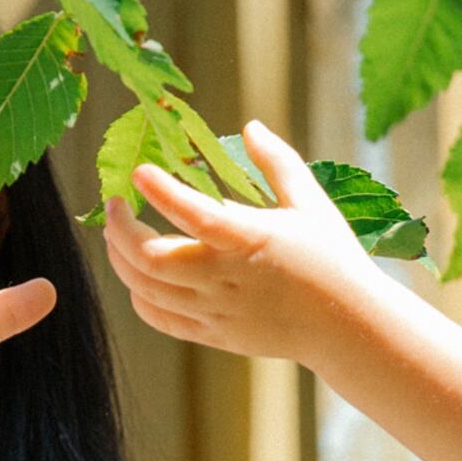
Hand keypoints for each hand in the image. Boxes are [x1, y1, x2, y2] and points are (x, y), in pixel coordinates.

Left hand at [104, 121, 393, 365]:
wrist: (347, 326)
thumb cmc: (332, 258)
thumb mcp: (311, 203)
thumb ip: (278, 162)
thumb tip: (250, 126)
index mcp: (251, 239)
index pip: (194, 214)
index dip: (160, 192)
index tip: (138, 172)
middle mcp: (227, 278)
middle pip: (151, 258)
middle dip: (120, 229)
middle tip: (114, 204)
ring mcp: (216, 310)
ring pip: (145, 289)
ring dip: (121, 259)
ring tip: (117, 233)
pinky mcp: (214, 334)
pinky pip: (159, 317)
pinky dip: (138, 295)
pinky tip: (138, 274)